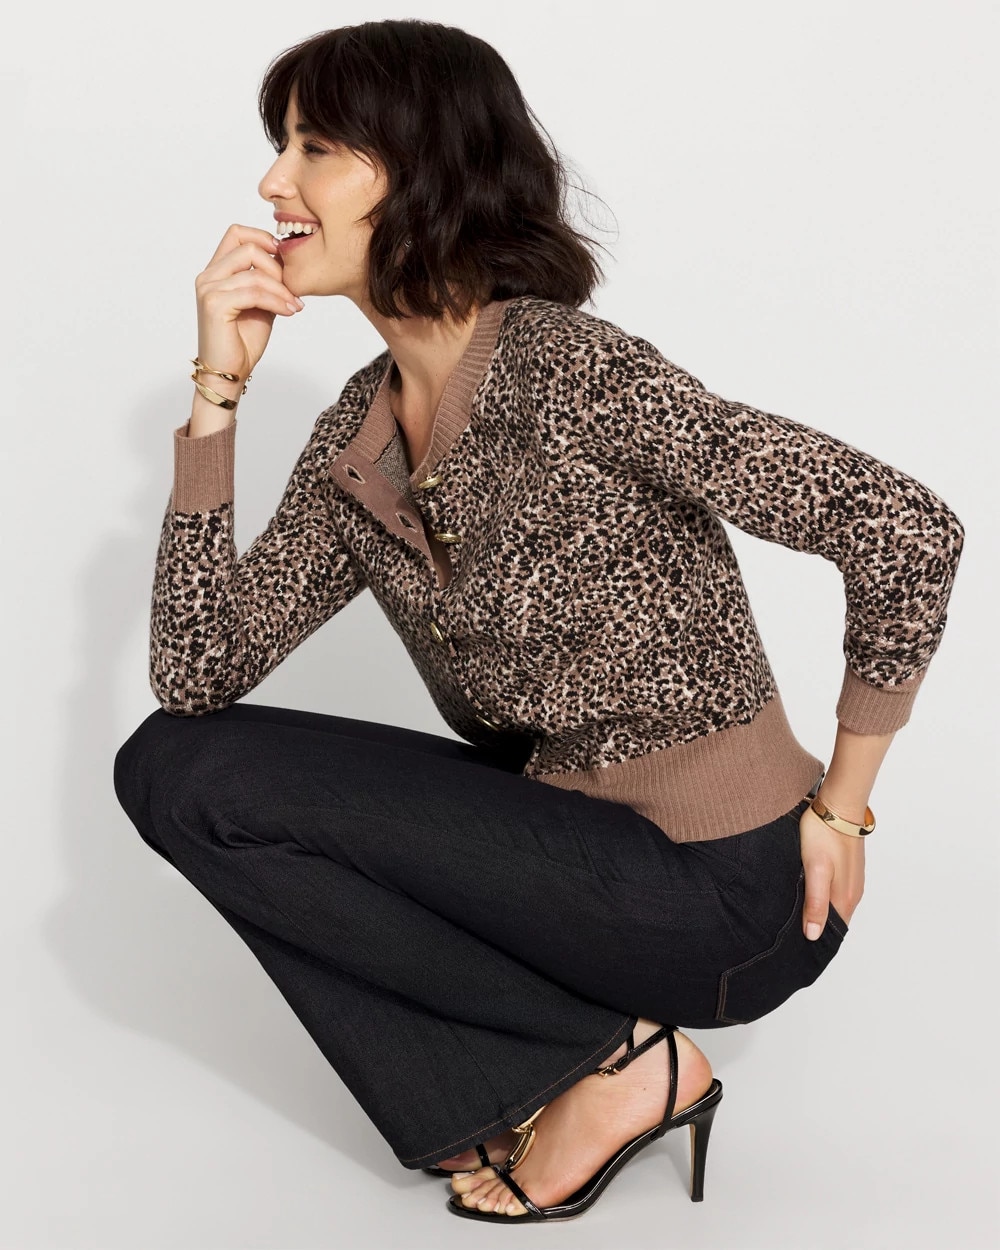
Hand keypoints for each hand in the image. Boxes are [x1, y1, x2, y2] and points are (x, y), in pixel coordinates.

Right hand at [194, 224, 303, 384]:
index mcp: (216, 271)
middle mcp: (208, 276)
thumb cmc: (243, 341)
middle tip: (293, 289)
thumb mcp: (260, 303)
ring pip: (254, 273)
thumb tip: (288, 261)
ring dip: (281, 289)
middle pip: (247, 247)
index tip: (285, 259)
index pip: (236, 233)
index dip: (263, 238)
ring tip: (294, 305)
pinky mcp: (214, 304)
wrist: (230, 372)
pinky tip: (288, 311)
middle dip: (277, 267)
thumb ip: (267, 281)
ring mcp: (208, 289)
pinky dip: (276, 301)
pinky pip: (254, 293)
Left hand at [798, 802, 864, 937]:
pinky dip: (823, 899)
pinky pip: (836, 892)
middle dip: (818, 930)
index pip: (833, 932)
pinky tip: (808, 895)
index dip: (817, 941)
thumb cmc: (824, 835)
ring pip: (835, 906)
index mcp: (845, 898)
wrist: (838, 806)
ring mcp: (852, 881)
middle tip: (792, 936)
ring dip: (820, 914)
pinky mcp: (847, 869)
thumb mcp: (815, 870)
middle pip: (835, 921)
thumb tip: (813, 935)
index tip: (798, 949)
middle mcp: (852, 893)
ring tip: (798, 918)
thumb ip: (815, 903)